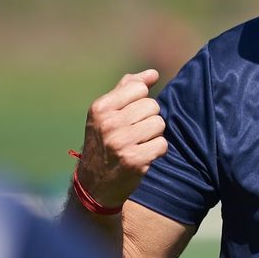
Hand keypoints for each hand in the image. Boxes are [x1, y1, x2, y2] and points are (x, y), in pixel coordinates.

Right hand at [75, 70, 166, 207]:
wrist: (95, 183)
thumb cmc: (104, 141)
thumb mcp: (107, 113)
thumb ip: (128, 88)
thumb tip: (153, 74)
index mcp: (101, 108)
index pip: (139, 88)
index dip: (141, 101)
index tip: (130, 116)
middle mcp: (108, 124)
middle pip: (152, 106)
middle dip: (149, 118)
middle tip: (135, 133)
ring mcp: (121, 143)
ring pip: (159, 124)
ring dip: (154, 135)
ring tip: (139, 143)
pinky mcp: (134, 161)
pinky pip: (162, 144)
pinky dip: (157, 150)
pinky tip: (144, 155)